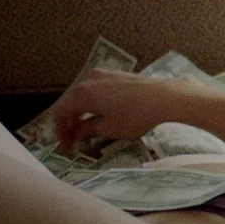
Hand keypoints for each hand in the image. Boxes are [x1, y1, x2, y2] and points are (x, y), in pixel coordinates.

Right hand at [51, 69, 201, 153]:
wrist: (165, 97)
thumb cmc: (136, 115)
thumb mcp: (110, 129)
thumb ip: (89, 129)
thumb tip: (78, 131)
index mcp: (81, 94)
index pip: (60, 113)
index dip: (60, 133)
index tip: (68, 148)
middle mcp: (88, 80)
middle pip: (70, 103)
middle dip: (70, 124)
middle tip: (75, 142)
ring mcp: (103, 75)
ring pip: (83, 96)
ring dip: (82, 113)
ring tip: (88, 131)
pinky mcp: (117, 75)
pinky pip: (97, 90)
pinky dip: (94, 104)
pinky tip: (102, 115)